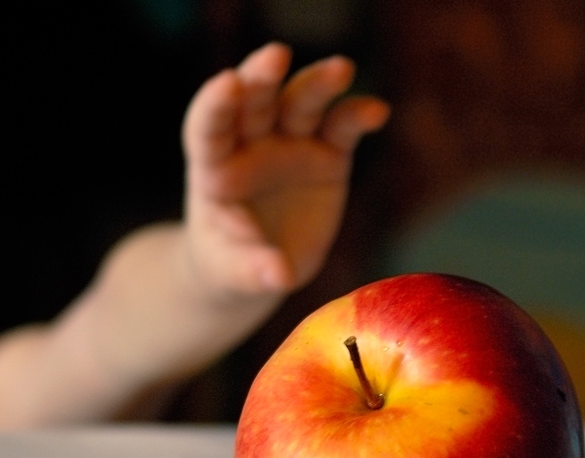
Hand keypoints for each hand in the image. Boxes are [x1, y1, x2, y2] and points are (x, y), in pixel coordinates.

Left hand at [182, 43, 389, 295]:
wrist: (258, 266)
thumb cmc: (232, 266)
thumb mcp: (235, 274)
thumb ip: (253, 269)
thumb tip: (277, 275)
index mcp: (214, 169)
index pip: (209, 128)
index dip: (216, 104)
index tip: (228, 84)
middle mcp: (250, 145)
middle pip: (254, 101)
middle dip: (262, 76)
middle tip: (275, 55)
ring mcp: (290, 144)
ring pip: (301, 103)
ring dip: (318, 84)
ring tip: (340, 70)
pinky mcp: (327, 154)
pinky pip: (343, 127)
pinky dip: (357, 115)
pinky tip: (375, 113)